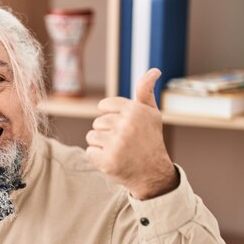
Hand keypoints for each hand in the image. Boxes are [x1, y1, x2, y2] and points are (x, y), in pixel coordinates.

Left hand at [85, 68, 177, 199]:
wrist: (153, 174)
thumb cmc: (149, 140)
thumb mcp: (151, 114)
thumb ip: (146, 92)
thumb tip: (154, 70)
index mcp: (135, 110)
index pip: (104, 106)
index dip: (112, 117)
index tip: (125, 127)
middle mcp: (126, 125)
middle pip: (97, 122)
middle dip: (107, 132)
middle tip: (125, 143)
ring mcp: (116, 144)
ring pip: (91, 136)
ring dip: (101, 145)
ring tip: (119, 151)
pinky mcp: (107, 161)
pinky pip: (89, 152)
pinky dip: (98, 158)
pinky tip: (113, 161)